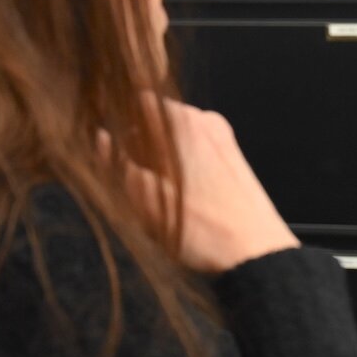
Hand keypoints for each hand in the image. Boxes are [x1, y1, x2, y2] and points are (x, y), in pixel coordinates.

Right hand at [114, 97, 297, 272]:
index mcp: (184, 121)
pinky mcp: (233, 162)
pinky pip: (196, 155)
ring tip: (157, 198)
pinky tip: (182, 201)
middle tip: (132, 182)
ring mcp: (224, 141)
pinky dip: (181, 170)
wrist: (256, 253)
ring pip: (176, 141)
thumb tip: (100, 138)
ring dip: (159, 162)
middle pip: (158, 123)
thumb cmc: (203, 228)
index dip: (118, 124)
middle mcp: (207, 122)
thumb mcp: (144, 198)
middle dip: (139, 147)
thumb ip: (117, 163)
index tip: (111, 150)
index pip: (138, 103)